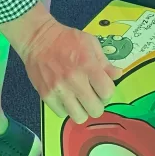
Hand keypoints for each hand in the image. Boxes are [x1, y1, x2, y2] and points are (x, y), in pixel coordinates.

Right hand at [4, 10, 119, 121]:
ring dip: (82, 109)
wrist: (37, 38)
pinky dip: (66, 108)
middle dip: (96, 103)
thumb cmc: (66, 39)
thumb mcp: (90, 43)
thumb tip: (117, 75)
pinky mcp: (46, 95)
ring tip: (78, 99)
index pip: (108, 92)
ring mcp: (59, 89)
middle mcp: (74, 80)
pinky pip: (62, 114)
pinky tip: (65, 97)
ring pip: (79, 117)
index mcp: (88, 65)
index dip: (107, 91)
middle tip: (91, 94)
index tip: (102, 87)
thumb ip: (105, 61)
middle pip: (96, 110)